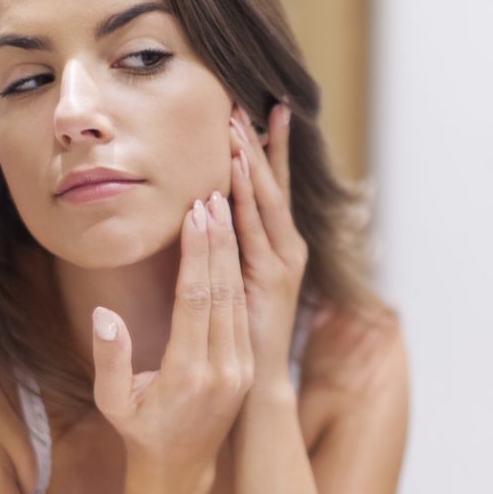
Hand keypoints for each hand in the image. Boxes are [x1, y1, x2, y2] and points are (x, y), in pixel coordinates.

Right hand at [90, 195, 253, 474]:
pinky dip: (238, 274)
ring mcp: (241, 367)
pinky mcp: (248, 365)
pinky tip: (231, 245)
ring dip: (232, 251)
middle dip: (219, 239)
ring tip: (224, 208)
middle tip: (214, 194)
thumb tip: (104, 314)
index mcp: (188, 373)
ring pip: (238, 297)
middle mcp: (223, 368)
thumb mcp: (112, 402)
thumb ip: (110, 359)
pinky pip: (243, 311)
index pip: (196, 299)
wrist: (180, 468)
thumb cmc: (139, 430)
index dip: (197, 253)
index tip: (196, 214)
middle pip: (222, 290)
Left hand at [227, 103, 307, 393]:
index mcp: (277, 250)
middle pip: (273, 187)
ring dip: (252, 161)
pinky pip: (255, 230)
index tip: (257, 113)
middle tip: (250, 101)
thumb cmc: (241, 339)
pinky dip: (246, 197)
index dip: (266, 152)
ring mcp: (283, 265)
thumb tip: (206, 221)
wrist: (253, 393)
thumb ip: (226, 258)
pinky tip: (233, 169)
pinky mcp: (271, 280)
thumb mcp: (231, 291)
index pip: (270, 191)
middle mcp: (286, 251)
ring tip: (238, 123)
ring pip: (266, 201)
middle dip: (262, 144)